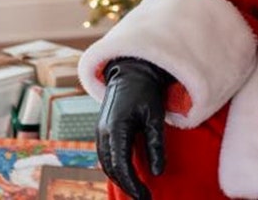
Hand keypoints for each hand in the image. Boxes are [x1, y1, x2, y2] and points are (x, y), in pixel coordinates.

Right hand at [95, 58, 173, 199]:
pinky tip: (127, 173)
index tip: (145, 197)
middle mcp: (103, 132)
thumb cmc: (146, 92)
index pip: (122, 166)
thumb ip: (156, 145)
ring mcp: (100, 131)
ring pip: (106, 163)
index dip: (133, 184)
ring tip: (137, 190)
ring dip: (120, 178)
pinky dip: (115, 167)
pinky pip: (105, 155)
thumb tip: (158, 173)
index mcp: (116, 129)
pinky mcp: (102, 130)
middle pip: (111, 169)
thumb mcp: (155, 117)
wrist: (132, 71)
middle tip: (144, 198)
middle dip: (127, 186)